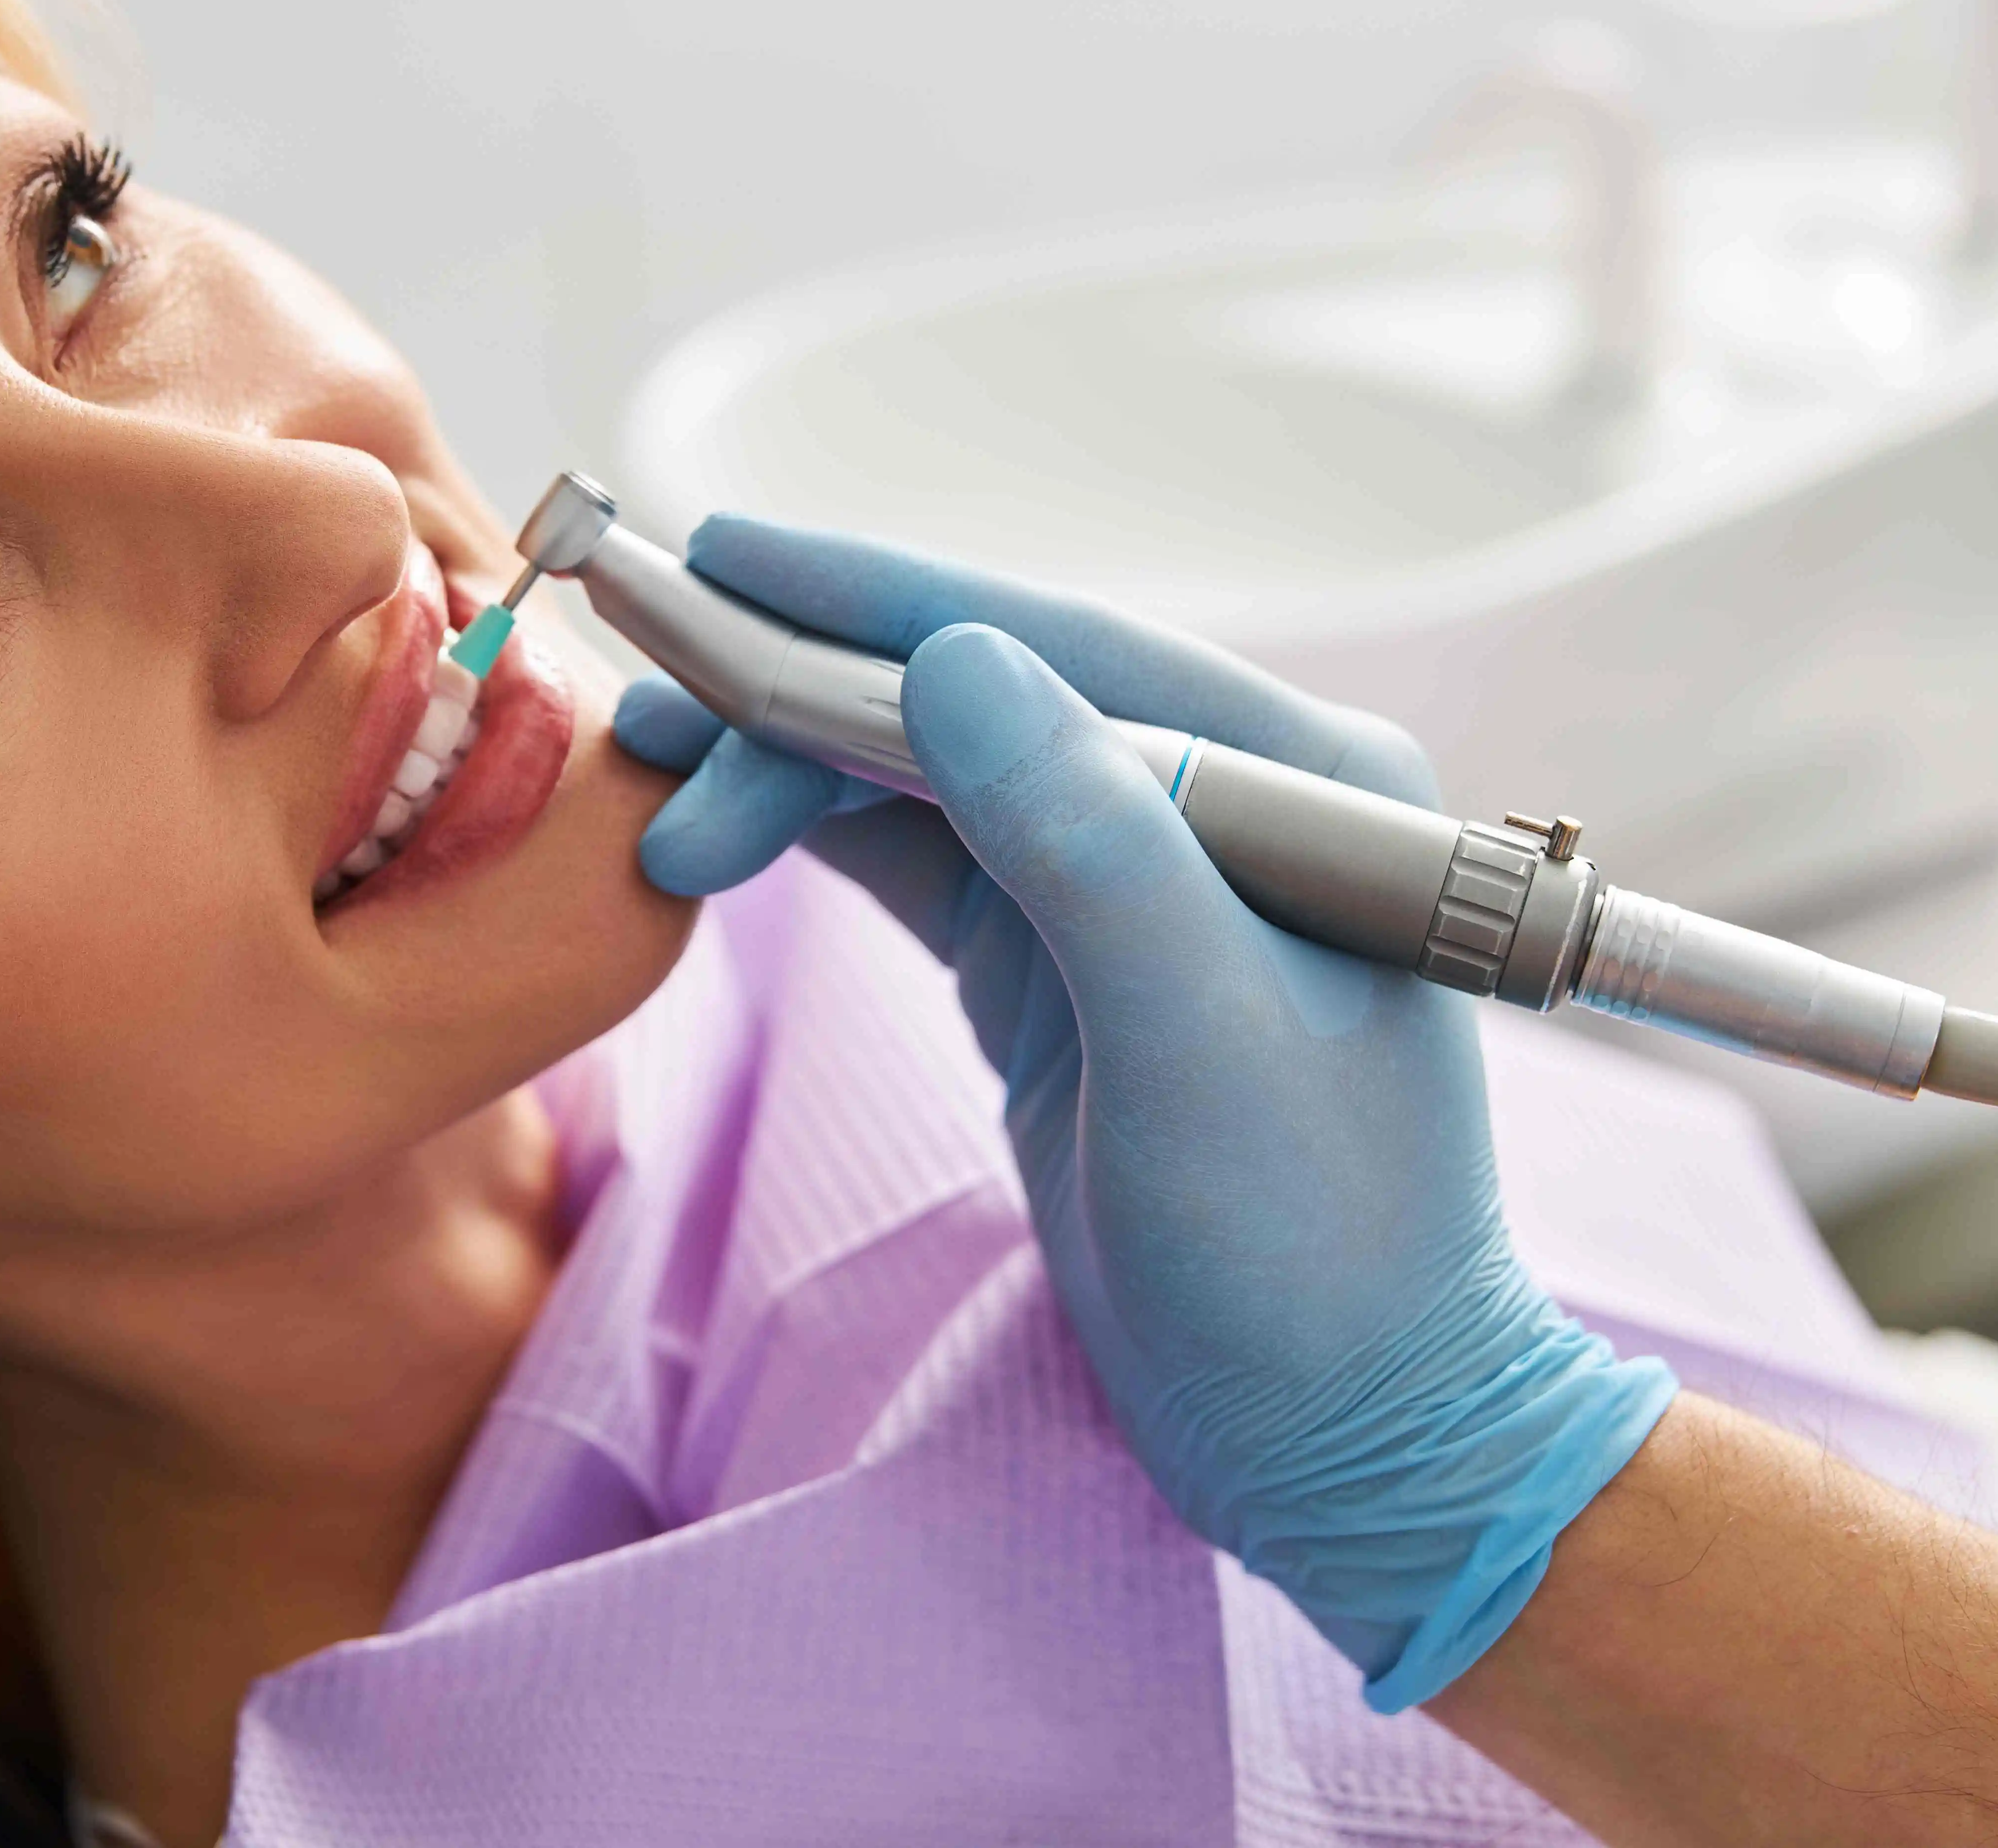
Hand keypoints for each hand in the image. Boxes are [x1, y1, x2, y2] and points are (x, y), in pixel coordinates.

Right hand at [614, 517, 1674, 1707]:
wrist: (1349, 1439)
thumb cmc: (1319, 1256)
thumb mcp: (1203, 1047)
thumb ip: (1091, 845)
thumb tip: (956, 659)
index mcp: (1299, 781)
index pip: (1059, 648)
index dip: (882, 600)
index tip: (729, 558)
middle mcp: (1221, 802)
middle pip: (974, 698)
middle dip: (803, 695)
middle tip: (648, 707)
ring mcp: (1137, 881)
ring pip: (928, 773)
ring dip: (788, 767)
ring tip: (654, 784)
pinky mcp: (1066, 964)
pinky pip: (921, 857)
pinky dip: (815, 834)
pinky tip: (721, 827)